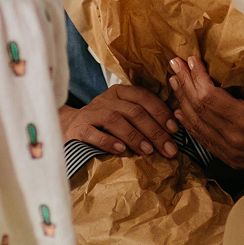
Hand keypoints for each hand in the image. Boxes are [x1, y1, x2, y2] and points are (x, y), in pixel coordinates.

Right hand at [60, 85, 179, 158]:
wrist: (69, 128)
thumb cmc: (104, 124)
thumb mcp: (123, 115)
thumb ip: (142, 118)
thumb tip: (171, 132)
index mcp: (120, 92)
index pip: (144, 97)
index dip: (161, 112)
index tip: (174, 130)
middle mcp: (106, 99)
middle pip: (134, 111)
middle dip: (154, 131)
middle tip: (168, 149)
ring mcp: (91, 113)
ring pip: (115, 120)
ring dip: (135, 136)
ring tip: (148, 151)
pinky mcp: (79, 129)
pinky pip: (94, 134)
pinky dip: (109, 141)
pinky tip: (122, 150)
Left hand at [167, 57, 243, 169]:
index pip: (210, 97)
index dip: (196, 78)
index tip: (191, 60)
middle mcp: (233, 138)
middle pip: (198, 108)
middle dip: (184, 84)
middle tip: (175, 64)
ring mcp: (229, 151)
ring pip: (196, 124)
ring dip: (182, 100)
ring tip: (174, 81)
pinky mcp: (228, 158)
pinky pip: (202, 139)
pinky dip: (189, 122)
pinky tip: (180, 109)